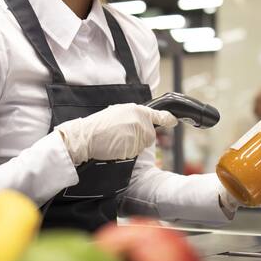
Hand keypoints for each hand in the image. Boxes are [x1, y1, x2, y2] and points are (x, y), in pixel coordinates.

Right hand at [55, 103, 177, 164]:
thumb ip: (133, 116)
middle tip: (121, 135)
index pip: (158, 115)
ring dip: (133, 145)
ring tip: (116, 139)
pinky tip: (116, 146)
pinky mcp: (134, 144)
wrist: (86, 136)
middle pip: (150, 135)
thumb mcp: (117, 113)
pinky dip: (128, 152)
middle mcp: (140, 119)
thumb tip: (144, 121)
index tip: (174, 121)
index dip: (167, 119)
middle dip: (140, 138)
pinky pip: (135, 152)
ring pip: (143, 144)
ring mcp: (138, 132)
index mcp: (136, 109)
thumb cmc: (98, 126)